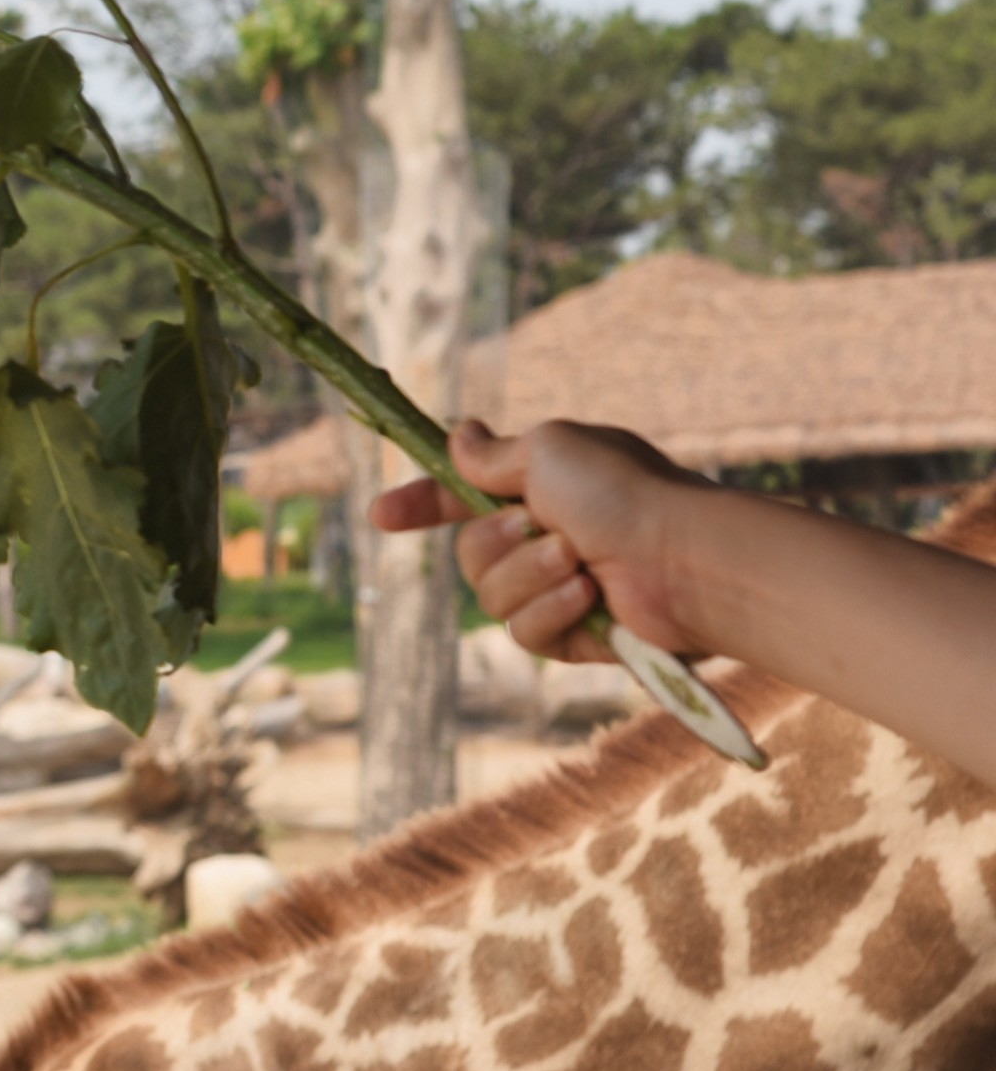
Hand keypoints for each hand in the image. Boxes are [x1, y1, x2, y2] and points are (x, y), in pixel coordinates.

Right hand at [370, 417, 708, 665]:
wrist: (687, 559)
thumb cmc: (625, 493)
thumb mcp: (549, 450)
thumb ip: (492, 453)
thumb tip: (459, 434)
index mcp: (538, 490)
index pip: (460, 498)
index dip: (420, 505)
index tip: (381, 516)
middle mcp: (544, 539)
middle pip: (468, 553)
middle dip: (497, 542)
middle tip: (543, 526)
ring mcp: (558, 590)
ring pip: (489, 596)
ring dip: (530, 575)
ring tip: (580, 562)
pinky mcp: (574, 637)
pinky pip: (523, 633)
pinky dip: (553, 611)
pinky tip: (590, 598)